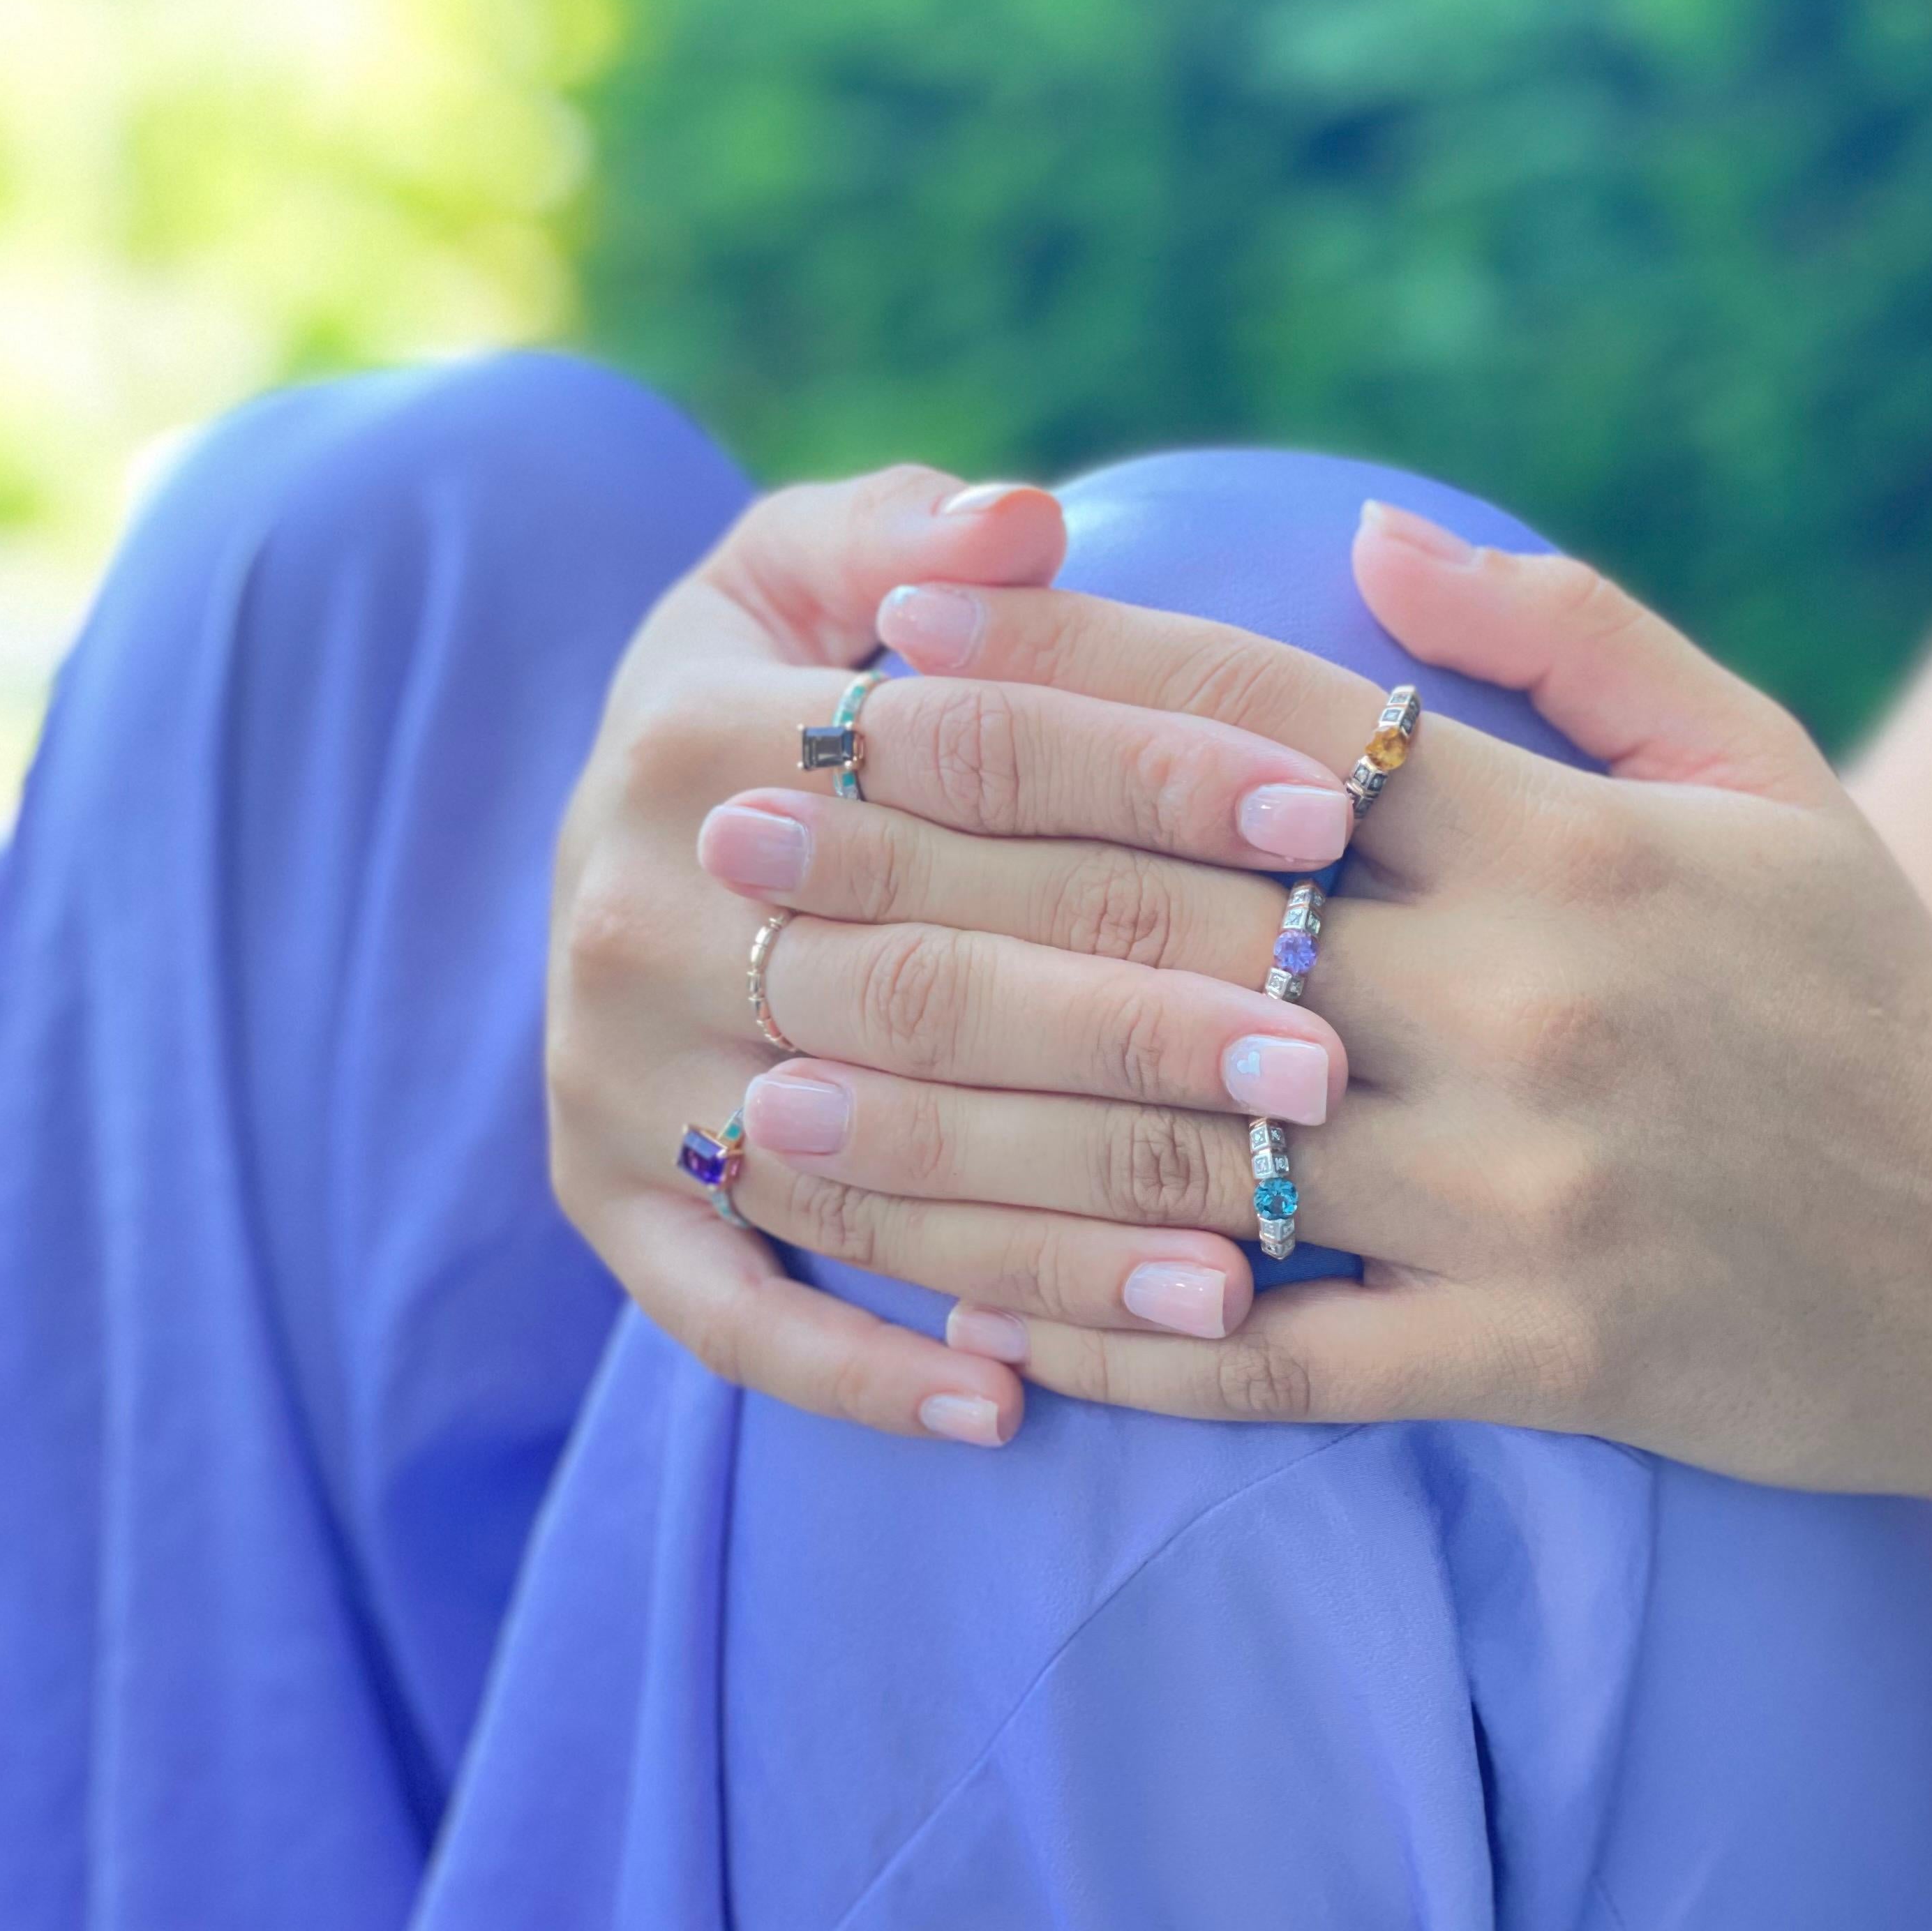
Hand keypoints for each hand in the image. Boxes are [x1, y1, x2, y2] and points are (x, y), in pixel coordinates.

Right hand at [546, 465, 1360, 1446]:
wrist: (615, 828)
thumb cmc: (770, 683)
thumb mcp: (793, 562)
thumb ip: (904, 527)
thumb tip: (1024, 517)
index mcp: (692, 732)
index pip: (966, 754)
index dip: (1155, 773)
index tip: (1329, 821)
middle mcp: (629, 908)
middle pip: (930, 977)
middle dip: (1142, 1022)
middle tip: (1329, 1064)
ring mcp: (610, 1070)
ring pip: (860, 1171)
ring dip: (1051, 1238)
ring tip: (1241, 1278)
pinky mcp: (602, 1196)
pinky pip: (725, 1310)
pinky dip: (858, 1372)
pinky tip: (1012, 1413)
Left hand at [734, 516, 1931, 1680]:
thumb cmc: (1858, 998)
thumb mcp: (1762, 773)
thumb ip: (1575, 634)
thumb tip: (1379, 524)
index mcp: (1563, 840)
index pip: (1258, 720)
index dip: (1058, 663)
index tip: (885, 631)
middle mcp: (1523, 1002)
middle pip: (1165, 924)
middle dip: (926, 875)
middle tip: (731, 842)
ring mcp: (1521, 1194)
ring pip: (1177, 1160)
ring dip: (950, 1130)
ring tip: (768, 1095)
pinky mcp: (1531, 1360)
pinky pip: (1275, 1363)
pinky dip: (1106, 1343)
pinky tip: (949, 1318)